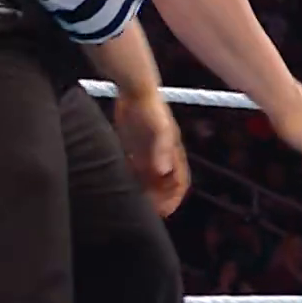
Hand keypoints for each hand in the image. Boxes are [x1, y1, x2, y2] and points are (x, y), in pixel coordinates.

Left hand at [113, 90, 189, 216]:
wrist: (134, 89)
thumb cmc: (150, 108)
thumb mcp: (159, 128)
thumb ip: (162, 149)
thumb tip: (164, 171)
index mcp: (173, 152)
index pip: (179, 180)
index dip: (175, 197)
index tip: (166, 211)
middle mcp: (162, 155)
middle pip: (164, 183)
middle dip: (159, 198)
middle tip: (149, 213)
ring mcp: (147, 151)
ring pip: (149, 177)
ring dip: (145, 191)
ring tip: (136, 204)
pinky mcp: (133, 146)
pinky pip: (134, 168)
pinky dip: (131, 178)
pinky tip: (122, 185)